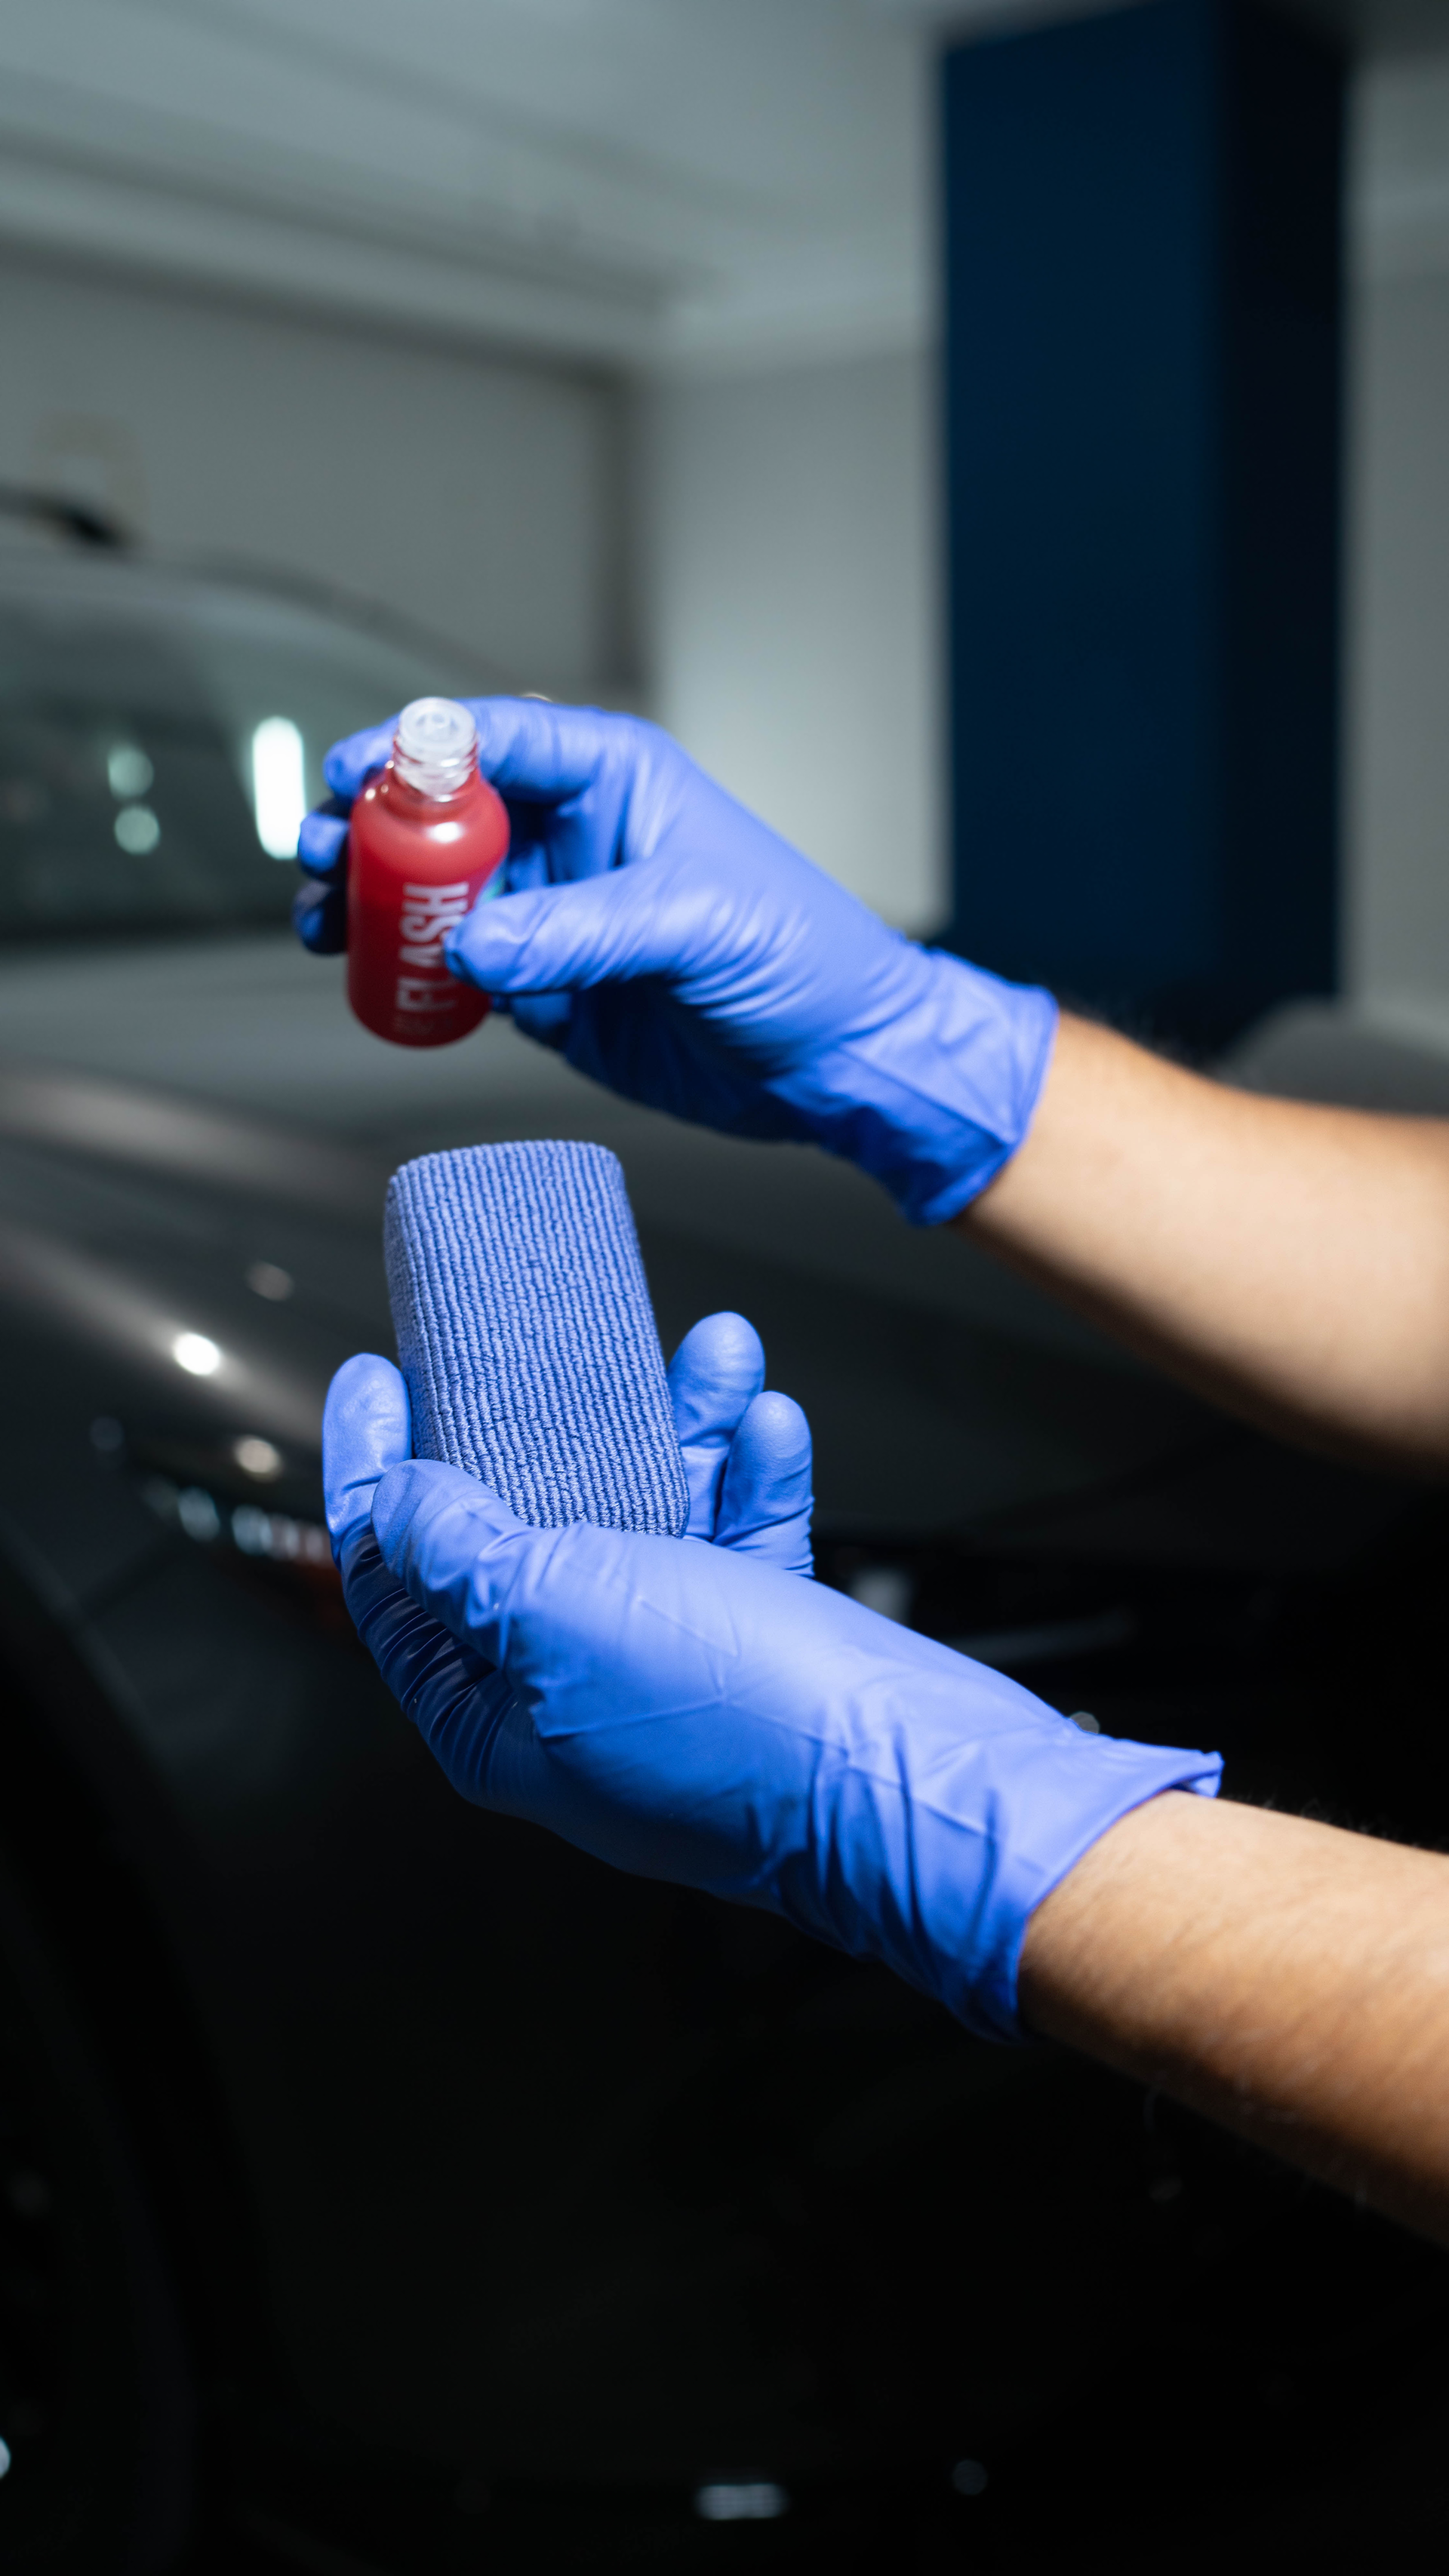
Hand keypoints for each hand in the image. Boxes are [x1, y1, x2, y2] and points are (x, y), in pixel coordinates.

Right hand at [297, 700, 1056, 1225]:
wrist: (835, 1061)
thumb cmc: (800, 959)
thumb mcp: (695, 926)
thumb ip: (579, 931)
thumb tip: (475, 945)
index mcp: (613, 781)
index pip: (491, 741)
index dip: (413, 750)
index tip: (353, 773)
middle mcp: (573, 838)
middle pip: (440, 816)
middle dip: (369, 830)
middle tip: (317, 853)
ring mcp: (551, 914)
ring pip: (434, 896)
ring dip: (372, 907)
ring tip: (321, 923)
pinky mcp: (545, 988)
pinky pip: (458, 973)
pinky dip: (412, 977)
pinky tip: (380, 983)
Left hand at [324, 1333, 1218, 2043]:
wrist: (909, 1779)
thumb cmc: (733, 1726)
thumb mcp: (551, 1614)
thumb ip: (458, 1555)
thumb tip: (397, 1505)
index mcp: (496, 1715)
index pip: (397, 1587)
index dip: (374, 1477)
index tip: (378, 1380)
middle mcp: (578, 1689)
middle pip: (524, 1532)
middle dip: (542, 1426)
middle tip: (533, 1346)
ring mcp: (675, 1663)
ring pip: (649, 1513)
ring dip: (676, 1423)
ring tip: (710, 1351)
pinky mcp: (766, 1639)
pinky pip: (741, 1529)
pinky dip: (752, 1471)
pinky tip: (766, 1421)